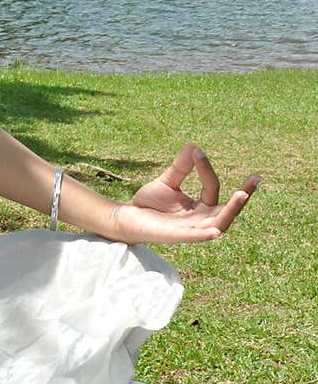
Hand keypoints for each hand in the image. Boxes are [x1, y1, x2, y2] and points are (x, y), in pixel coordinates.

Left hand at [112, 142, 259, 245]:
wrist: (126, 217)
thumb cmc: (149, 203)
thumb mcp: (168, 181)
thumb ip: (182, 167)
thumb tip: (194, 146)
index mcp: (200, 208)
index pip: (212, 187)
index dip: (205, 168)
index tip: (197, 152)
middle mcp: (200, 220)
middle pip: (227, 210)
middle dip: (242, 196)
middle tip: (256, 178)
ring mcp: (190, 231)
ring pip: (218, 224)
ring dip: (231, 210)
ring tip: (242, 194)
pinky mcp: (176, 237)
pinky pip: (194, 237)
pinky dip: (205, 234)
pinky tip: (215, 230)